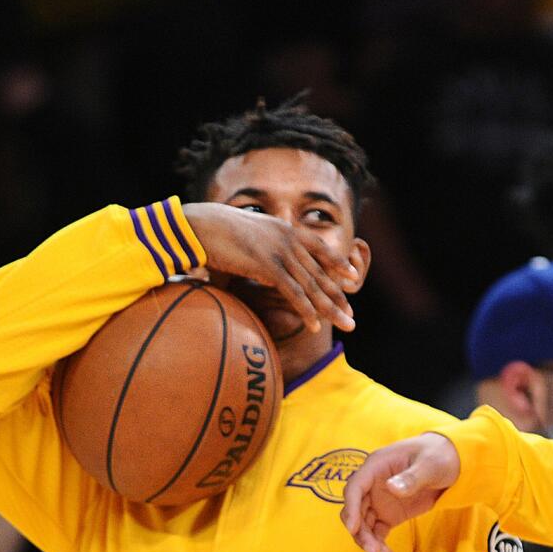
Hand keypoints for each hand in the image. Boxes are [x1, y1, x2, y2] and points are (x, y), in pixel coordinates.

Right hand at [182, 202, 359, 332]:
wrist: (199, 226)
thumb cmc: (214, 234)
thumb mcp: (245, 239)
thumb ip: (257, 254)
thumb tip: (257, 270)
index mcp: (285, 229)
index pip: (319, 247)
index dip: (338, 263)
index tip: (353, 277)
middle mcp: (288, 239)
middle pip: (321, 272)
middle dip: (338, 297)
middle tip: (351, 317)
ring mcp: (280, 251)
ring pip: (312, 285)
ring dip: (331, 309)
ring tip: (346, 326)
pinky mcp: (268, 265)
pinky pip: (293, 292)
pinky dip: (306, 310)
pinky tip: (316, 326)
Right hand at [340, 433, 461, 551]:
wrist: (451, 462)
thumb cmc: (438, 455)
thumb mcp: (429, 464)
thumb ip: (412, 477)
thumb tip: (392, 488)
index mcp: (376, 466)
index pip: (355, 487)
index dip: (351, 507)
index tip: (353, 528)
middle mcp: (372, 484)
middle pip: (355, 509)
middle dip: (360, 531)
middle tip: (373, 549)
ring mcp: (379, 500)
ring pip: (364, 524)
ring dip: (368, 541)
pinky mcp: (388, 514)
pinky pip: (377, 531)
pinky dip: (379, 544)